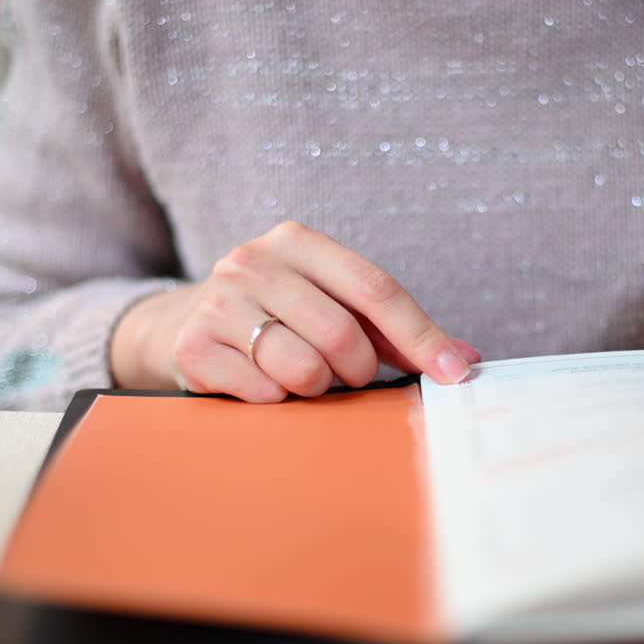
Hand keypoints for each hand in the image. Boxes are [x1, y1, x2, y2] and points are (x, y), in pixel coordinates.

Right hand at [110, 221, 480, 401]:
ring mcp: (218, 301)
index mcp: (299, 242)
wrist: (181, 324)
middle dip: (358, 370)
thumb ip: (394, 331)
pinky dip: (276, 400)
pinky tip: (261, 382)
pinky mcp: (193, 345)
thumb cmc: (278, 317)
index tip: (453, 374)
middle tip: (346, 375)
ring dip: (316, 388)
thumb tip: (462, 362)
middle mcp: (253, 261)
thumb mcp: (330, 304)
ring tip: (301, 375)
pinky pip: (265, 393)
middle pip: (342, 335)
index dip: (421, 336)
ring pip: (304, 369)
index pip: (376, 288)